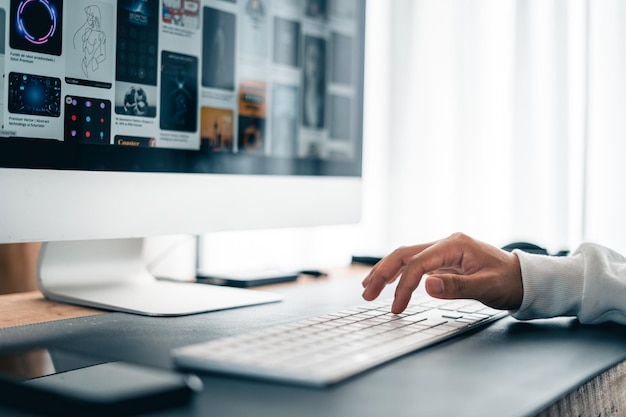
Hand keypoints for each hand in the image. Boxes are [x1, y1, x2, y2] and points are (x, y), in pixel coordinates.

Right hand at [361, 233, 522, 313]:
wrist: (524, 279)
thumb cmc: (509, 282)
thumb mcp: (487, 287)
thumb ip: (457, 286)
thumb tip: (426, 285)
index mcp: (455, 245)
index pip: (418, 263)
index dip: (404, 285)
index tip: (397, 307)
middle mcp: (446, 243)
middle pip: (404, 254)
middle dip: (383, 273)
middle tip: (367, 293)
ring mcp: (443, 250)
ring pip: (406, 256)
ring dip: (386, 272)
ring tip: (368, 287)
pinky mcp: (443, 260)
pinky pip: (414, 264)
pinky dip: (398, 273)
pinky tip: (387, 282)